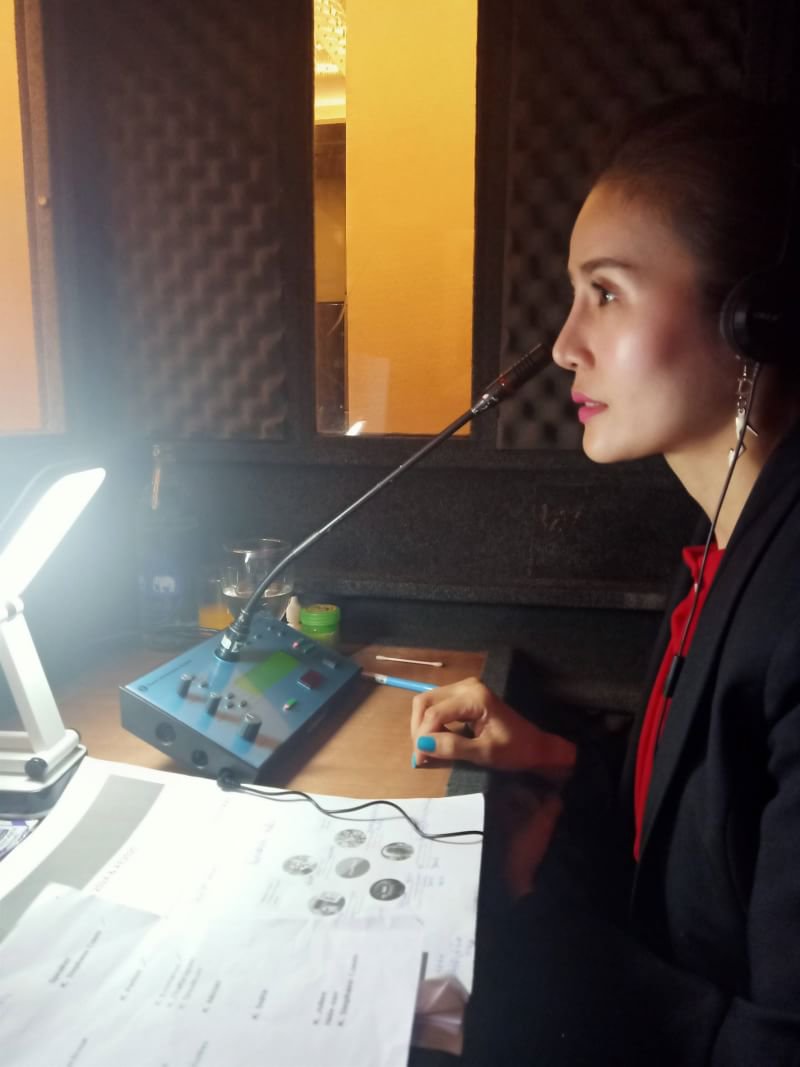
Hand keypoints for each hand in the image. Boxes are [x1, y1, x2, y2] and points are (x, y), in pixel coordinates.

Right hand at [410, 676, 575, 780]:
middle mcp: (467, 686)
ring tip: (427, 749)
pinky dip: (431, 722)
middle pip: (425, 702)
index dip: (422, 736)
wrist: (536, 746)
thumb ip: (453, 748)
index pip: (434, 713)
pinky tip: (436, 740)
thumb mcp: (484, 754)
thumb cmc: (515, 751)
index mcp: (474, 697)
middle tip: (421, 755)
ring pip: (428, 701)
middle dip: (419, 729)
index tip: (420, 761)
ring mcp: (465, 688)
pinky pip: (438, 704)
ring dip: (423, 725)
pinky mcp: (464, 695)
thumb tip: (421, 745)